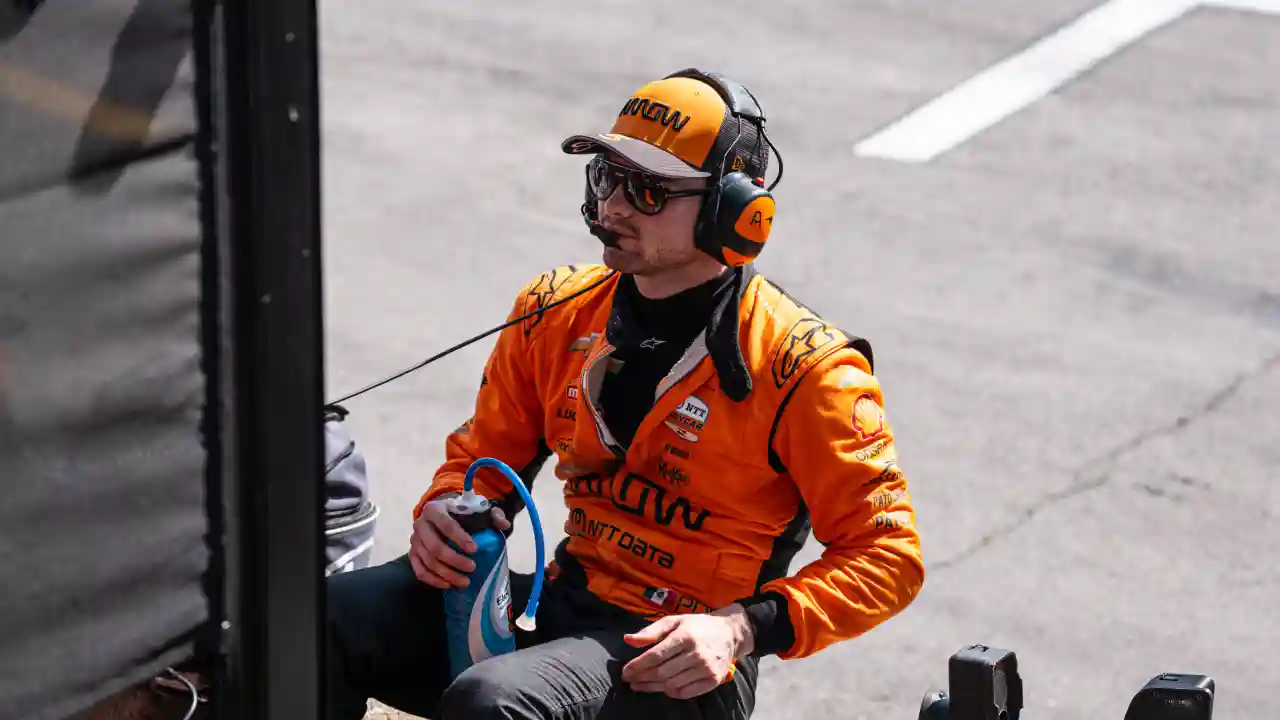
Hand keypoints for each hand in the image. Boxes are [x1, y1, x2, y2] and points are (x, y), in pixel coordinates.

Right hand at [408, 496, 510, 588]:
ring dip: (447, 574)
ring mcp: (415, 541)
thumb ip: (492, 515)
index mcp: (435, 509)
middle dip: (454, 560)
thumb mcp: (477, 509)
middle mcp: (420, 524)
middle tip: (472, 568)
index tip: (474, 550)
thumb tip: (505, 525)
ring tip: (465, 581)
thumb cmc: (461, 513)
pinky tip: (448, 585)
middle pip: (435, 546)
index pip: (445, 524)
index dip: (460, 538)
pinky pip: (419, 571)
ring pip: (428, 561)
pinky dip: (433, 580)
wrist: (441, 515)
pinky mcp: (413, 554)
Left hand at [620, 604, 754, 698]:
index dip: (637, 665)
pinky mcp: (713, 680)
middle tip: (630, 680)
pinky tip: (663, 688)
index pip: (655, 655)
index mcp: (685, 636)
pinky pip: (686, 693)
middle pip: (661, 672)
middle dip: (642, 678)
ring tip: (642, 685)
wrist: (730, 634)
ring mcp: (706, 668)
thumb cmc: (697, 626)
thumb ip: (651, 631)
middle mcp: (696, 653)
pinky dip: (671, 693)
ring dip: (653, 687)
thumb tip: (628, 640)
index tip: (625, 672)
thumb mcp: (674, 621)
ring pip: (672, 685)